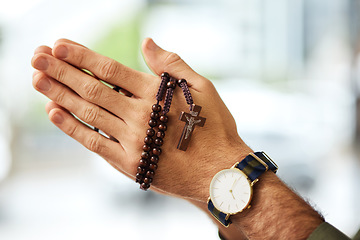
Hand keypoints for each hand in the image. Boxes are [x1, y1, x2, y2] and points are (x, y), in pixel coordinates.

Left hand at [31, 38, 251, 201]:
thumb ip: (172, 64)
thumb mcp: (202, 88)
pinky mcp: (128, 162)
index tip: (59, 45)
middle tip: (36, 57)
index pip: (110, 69)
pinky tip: (54, 112)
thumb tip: (147, 42)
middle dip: (61, 70)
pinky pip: (93, 142)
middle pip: (92, 88)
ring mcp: (132, 140)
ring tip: (36, 79)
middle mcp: (140, 115)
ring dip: (59, 94)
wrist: (219, 173)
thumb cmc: (214, 128)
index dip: (82, 56)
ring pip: (88, 112)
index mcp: (156, 94)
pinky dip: (72, 127)